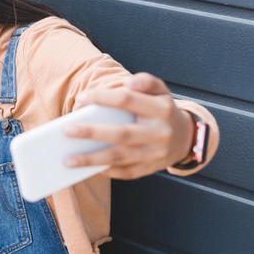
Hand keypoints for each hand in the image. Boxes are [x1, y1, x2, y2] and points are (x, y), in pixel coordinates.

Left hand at [63, 72, 194, 179]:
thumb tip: (128, 82)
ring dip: (92, 160)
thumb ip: (146, 81)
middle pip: (122, 133)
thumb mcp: (160, 91)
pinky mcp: (150, 169)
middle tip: (66, 130)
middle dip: (92, 132)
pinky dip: (104, 170)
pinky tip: (85, 168)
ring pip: (120, 157)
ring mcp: (156, 154)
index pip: (128, 100)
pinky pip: (124, 172)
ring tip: (67, 160)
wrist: (187, 137)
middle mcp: (160, 133)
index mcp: (162, 109)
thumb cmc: (162, 110)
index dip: (103, 98)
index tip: (81, 98)